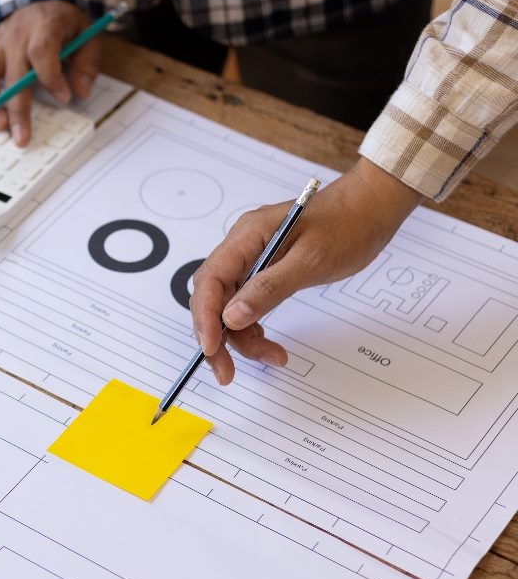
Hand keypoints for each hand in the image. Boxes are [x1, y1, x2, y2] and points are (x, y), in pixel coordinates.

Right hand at [0, 0, 99, 146]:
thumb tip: (80, 93)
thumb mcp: (87, 33)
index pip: (41, 51)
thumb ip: (86, 63)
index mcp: (44, 26)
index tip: (63, 98)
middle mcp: (18, 34)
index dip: (50, 76)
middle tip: (21, 136)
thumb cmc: (64, 23)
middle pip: (13, 71)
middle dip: (17, 107)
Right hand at [190, 158, 421, 384]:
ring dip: (242, 337)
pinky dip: (254, 327)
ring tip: (272, 357)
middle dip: (216, 336)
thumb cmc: (348, 225)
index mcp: (246, 236)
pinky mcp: (265, 270)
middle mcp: (242, 247)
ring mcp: (252, 259)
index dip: (205, 318)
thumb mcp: (311, 260)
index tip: (212, 349)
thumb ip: (269, 288)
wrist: (372, 206)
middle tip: (226, 372)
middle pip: (212, 297)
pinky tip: (270, 344)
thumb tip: (232, 318)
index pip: (210, 280)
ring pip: (229, 306)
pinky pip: (247, 303)